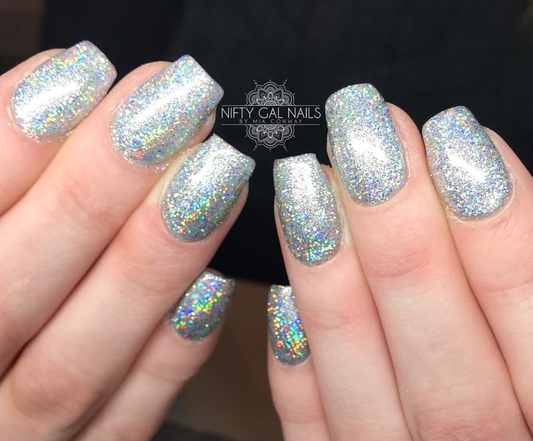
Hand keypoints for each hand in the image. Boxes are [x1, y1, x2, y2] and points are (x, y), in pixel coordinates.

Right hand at [0, 41, 253, 440]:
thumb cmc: (2, 267)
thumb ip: (2, 167)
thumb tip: (59, 85)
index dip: (15, 140)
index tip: (90, 72)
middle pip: (17, 288)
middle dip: (100, 187)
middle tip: (175, 105)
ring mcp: (18, 435)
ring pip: (78, 363)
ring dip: (153, 260)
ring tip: (216, 170)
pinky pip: (126, 422)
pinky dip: (172, 352)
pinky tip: (215, 281)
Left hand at [268, 84, 532, 439]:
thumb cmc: (520, 384)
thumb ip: (522, 285)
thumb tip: (480, 183)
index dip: (502, 230)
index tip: (454, 138)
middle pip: (442, 363)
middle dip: (400, 237)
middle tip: (363, 136)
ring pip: (365, 393)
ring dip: (330, 282)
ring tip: (305, 183)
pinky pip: (313, 433)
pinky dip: (298, 363)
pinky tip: (282, 286)